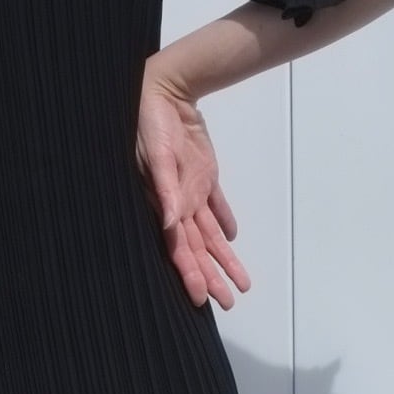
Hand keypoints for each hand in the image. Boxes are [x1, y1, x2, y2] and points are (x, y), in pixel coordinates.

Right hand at [135, 75, 250, 310]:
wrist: (165, 92)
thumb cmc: (153, 123)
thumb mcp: (157, 156)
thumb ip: (165, 190)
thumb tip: (171, 224)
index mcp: (165, 205)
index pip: (179, 249)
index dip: (190, 274)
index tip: (202, 298)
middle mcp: (178, 205)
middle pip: (197, 249)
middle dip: (212, 275)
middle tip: (228, 301)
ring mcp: (191, 191)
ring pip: (210, 234)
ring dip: (224, 258)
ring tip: (240, 282)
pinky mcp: (203, 175)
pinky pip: (215, 205)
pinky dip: (224, 221)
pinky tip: (233, 238)